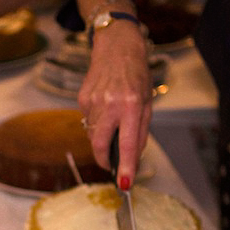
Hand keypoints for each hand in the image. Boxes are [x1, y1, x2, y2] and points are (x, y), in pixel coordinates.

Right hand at [77, 20, 152, 187]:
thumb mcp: (148, 102)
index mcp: (131, 105)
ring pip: (93, 134)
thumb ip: (140, 132)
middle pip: (99, 145)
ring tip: (113, 119)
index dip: (126, 166)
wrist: (117, 46)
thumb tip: (132, 158)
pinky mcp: (82, 98)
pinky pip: (88, 121)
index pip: (127, 144)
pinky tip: (104, 107)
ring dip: (102, 137)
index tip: (124, 183)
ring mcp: (93, 101)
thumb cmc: (136, 74)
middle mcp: (110, 103)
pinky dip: (97, 122)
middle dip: (104, 159)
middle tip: (111, 164)